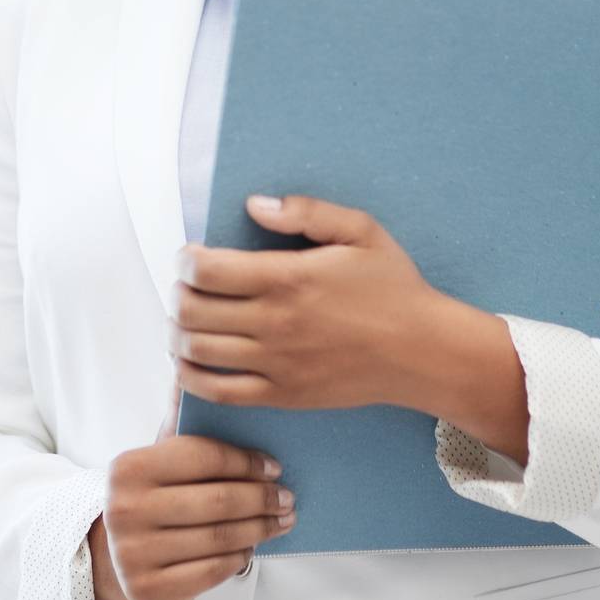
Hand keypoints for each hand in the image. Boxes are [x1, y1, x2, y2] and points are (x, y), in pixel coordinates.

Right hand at [88, 378, 295, 599]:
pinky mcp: (149, 592)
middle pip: (216, 501)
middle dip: (261, 498)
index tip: (274, 465)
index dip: (245, 461)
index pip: (202, 456)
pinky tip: (251, 546)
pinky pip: (211, 571)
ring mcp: (134, 555)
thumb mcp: (159, 456)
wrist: (112, 557)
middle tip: (287, 496)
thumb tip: (187, 365)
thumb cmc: (151, 495)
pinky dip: (239, 557)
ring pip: (219, 538)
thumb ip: (180, 419)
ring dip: (259, 528)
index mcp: (129, 467)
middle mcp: (126, 510)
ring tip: (281, 520)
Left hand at [167, 194, 443, 410]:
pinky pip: (218, 392)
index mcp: (287, 278)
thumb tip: (254, 205)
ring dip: (178, 332)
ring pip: (196, 350)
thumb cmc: (393, 287)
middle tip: (187, 286)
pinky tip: (190, 361)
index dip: (185, 260)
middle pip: (191, 310)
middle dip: (178, 293)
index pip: (205, 271)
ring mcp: (274, 363)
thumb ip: (305, 211)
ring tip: (187, 318)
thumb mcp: (360, 230)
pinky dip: (191, 377)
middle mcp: (273, 322)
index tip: (191, 256)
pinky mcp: (281, 395)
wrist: (421, 352)